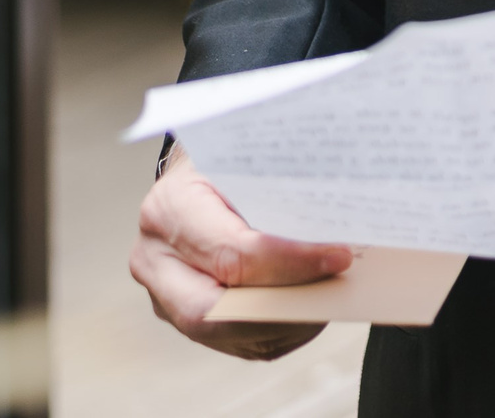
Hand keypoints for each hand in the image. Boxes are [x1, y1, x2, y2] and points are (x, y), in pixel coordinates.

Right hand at [129, 145, 352, 358]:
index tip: (339, 257)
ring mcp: (163, 293)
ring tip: (331, 297)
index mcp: (170, 209)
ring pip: (225, 333)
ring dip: (285, 323)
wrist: (196, 172)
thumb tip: (339, 222)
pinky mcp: (181, 314)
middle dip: (281, 307)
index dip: (290, 263)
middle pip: (213, 311)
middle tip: (336, 289)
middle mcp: (155, 258)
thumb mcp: (249, 154)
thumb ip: (281, 184)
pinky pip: (232, 340)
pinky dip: (276, 332)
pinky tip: (310, 308)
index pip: (233, 254)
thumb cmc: (229, 157)